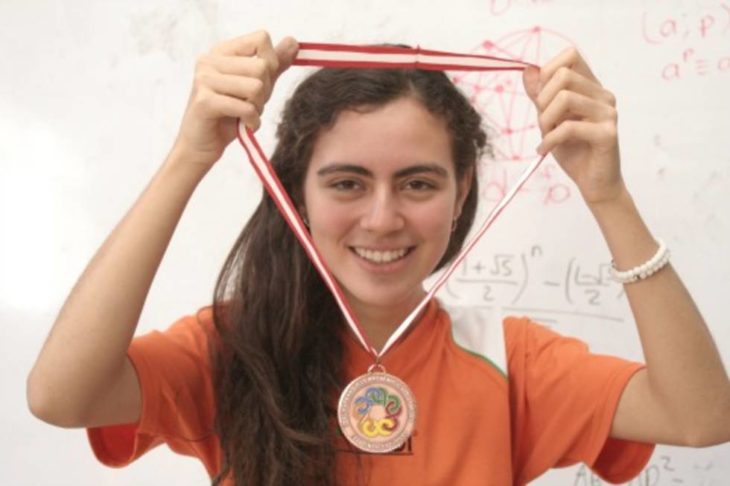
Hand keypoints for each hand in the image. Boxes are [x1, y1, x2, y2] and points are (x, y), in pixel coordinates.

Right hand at [171, 31, 298, 169]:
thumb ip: (274, 64)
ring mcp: (204, 79)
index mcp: (222, 51)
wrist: (202, 145)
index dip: (271, 64)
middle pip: (262, 67)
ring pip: (256, 87)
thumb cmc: (229, 115)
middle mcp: (209, 60)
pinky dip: (252, 120)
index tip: (260, 83)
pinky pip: (245, 107)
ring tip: (245, 115)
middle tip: (251, 105)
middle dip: (265, 92)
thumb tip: (293, 40)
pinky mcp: (205, 101)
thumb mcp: (256, 87)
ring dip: (258, 107)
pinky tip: (244, 125)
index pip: (261, 39)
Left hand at [523, 47, 624, 205]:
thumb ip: (540, 96)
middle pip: (564, 75)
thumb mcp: (549, 120)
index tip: (541, 99)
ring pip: (565, 97)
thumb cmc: (573, 151)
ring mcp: (608, 113)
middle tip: (543, 122)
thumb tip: (528, 69)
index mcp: (591, 87)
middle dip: (543, 99)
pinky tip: (545, 149)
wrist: (594, 183)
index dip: (548, 72)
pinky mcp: (607, 133)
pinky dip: (550, 139)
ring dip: (545, 120)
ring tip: (545, 136)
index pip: (571, 55)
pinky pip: (569, 127)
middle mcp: (603, 95)